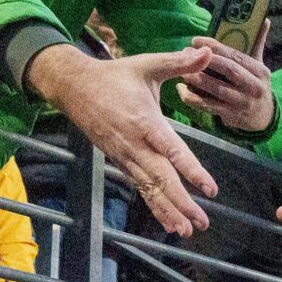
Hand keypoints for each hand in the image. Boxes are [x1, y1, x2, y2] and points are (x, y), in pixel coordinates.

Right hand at [26, 43, 218, 236]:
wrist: (72, 87)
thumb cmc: (115, 76)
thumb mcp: (147, 65)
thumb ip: (179, 62)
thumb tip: (208, 51)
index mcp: (146, 121)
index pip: (172, 150)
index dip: (191, 170)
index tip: (209, 189)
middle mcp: (135, 144)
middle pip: (161, 179)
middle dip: (182, 203)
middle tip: (201, 222)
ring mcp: (125, 156)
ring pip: (149, 189)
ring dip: (168, 211)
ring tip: (186, 230)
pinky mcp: (119, 162)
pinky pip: (140, 188)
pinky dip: (155, 206)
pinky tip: (170, 223)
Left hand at [178, 20, 273, 132]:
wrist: (263, 117)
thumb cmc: (255, 84)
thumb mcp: (259, 64)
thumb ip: (258, 42)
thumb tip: (264, 19)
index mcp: (260, 71)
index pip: (237, 56)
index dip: (216, 47)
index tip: (196, 40)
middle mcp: (254, 87)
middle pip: (229, 71)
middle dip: (206, 61)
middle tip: (185, 53)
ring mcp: (242, 103)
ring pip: (217, 90)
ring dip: (197, 80)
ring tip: (181, 70)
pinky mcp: (231, 115)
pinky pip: (208, 106)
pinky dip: (192, 98)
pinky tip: (181, 89)